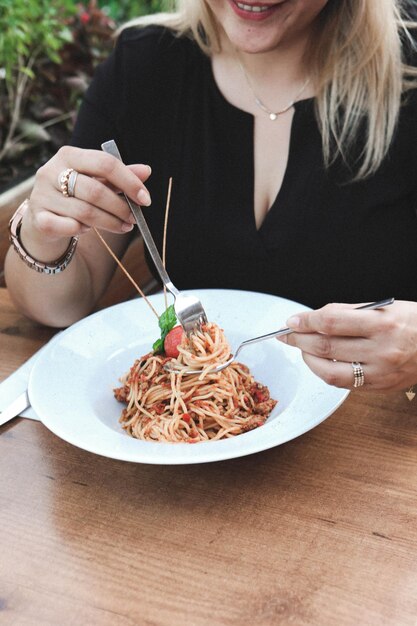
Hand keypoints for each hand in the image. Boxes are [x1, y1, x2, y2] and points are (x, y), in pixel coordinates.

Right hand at [21, 145, 151, 253]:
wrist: (44, 218)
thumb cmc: (75, 196)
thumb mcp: (98, 181)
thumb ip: (120, 176)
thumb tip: (146, 171)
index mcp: (68, 155)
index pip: (105, 163)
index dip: (129, 182)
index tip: (145, 199)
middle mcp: (51, 171)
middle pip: (96, 191)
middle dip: (120, 208)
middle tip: (133, 219)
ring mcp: (42, 195)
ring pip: (85, 213)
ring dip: (109, 222)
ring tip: (120, 226)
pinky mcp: (38, 218)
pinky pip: (69, 227)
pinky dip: (83, 230)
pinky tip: (87, 230)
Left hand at [277, 301, 416, 390]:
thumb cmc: (416, 322)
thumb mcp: (386, 307)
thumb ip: (349, 312)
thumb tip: (316, 317)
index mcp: (383, 323)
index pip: (331, 322)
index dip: (306, 321)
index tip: (293, 320)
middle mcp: (381, 350)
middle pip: (326, 346)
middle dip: (300, 339)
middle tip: (288, 334)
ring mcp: (380, 372)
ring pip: (329, 371)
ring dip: (308, 359)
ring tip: (302, 349)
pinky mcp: (380, 387)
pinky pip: (343, 384)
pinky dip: (325, 372)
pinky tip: (320, 362)